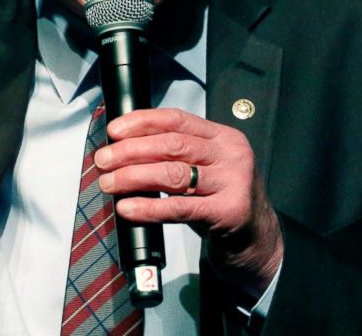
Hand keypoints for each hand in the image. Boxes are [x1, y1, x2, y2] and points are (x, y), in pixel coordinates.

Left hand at [95, 107, 283, 297]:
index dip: (142, 122)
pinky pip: (179, 207)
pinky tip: (128, 208)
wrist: (257, 241)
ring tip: (108, 183)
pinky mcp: (228, 212)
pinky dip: (149, 207)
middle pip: (172, 145)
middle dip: (130, 151)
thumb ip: (175, 155)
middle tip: (103, 160)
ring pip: (173, 173)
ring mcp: (233, 183)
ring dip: (133, 176)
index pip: (176, 120)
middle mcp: (230, 155)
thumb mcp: (205, 168)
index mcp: (222, 136)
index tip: (114, 130)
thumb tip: (122, 147)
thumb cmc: (221, 200)